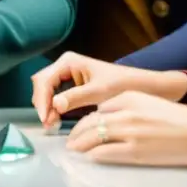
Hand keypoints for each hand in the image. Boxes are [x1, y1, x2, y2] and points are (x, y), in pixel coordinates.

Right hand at [30, 51, 186, 128]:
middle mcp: (65, 66)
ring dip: (47, 106)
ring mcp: (68, 76)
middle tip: (47, 124)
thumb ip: (76, 98)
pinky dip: (54, 107)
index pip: (45, 80)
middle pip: (42, 84)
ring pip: (47, 90)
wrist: (144, 87)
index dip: (42, 100)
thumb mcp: (100, 92)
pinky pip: (57, 95)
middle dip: (42, 103)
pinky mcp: (73, 86)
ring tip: (51, 124)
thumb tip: (54, 105)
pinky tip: (57, 119)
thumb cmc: (124, 85)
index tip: (45, 118)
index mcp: (69, 61)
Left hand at [66, 90, 186, 166]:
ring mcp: (130, 133)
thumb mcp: (146, 100)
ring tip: (74, 149)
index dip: (85, 119)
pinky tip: (90, 156)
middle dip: (77, 132)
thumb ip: (123, 103)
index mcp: (128, 98)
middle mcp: (126, 113)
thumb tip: (103, 115)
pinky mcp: (136, 152)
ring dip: (80, 144)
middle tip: (70, 140)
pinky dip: (95, 155)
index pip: (97, 109)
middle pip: (91, 123)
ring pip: (94, 138)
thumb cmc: (177, 118)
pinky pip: (106, 153)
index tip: (79, 126)